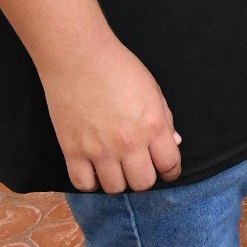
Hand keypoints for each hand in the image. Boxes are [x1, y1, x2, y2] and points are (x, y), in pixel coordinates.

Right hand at [43, 42, 182, 193]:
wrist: (79, 57)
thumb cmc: (119, 68)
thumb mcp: (153, 90)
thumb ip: (165, 120)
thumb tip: (174, 143)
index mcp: (153, 126)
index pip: (169, 165)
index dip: (171, 171)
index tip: (166, 169)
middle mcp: (129, 143)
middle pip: (143, 183)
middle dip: (145, 177)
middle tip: (139, 167)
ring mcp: (99, 150)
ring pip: (114, 189)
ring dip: (118, 181)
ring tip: (116, 169)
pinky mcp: (72, 151)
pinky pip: (83, 184)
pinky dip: (90, 182)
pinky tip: (94, 171)